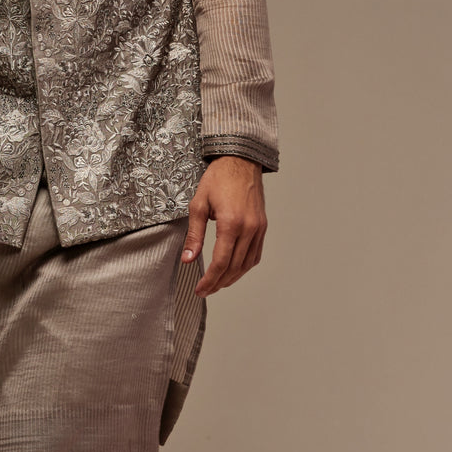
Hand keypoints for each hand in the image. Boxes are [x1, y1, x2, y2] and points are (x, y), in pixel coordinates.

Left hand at [181, 156, 266, 296]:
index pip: (220, 262)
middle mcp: (248, 228)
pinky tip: (234, 270)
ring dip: (232, 278)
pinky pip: (255, 254)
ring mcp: (258, 228)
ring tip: (217, 284)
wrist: (240, 161)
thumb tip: (188, 259)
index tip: (200, 289)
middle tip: (205, 290)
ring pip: (246, 264)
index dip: (209, 280)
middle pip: (234, 267)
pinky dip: (244, 266)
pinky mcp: (263, 226)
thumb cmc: (218, 179)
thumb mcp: (198, 205)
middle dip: (218, 283)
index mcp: (231, 223)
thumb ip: (194, 235)